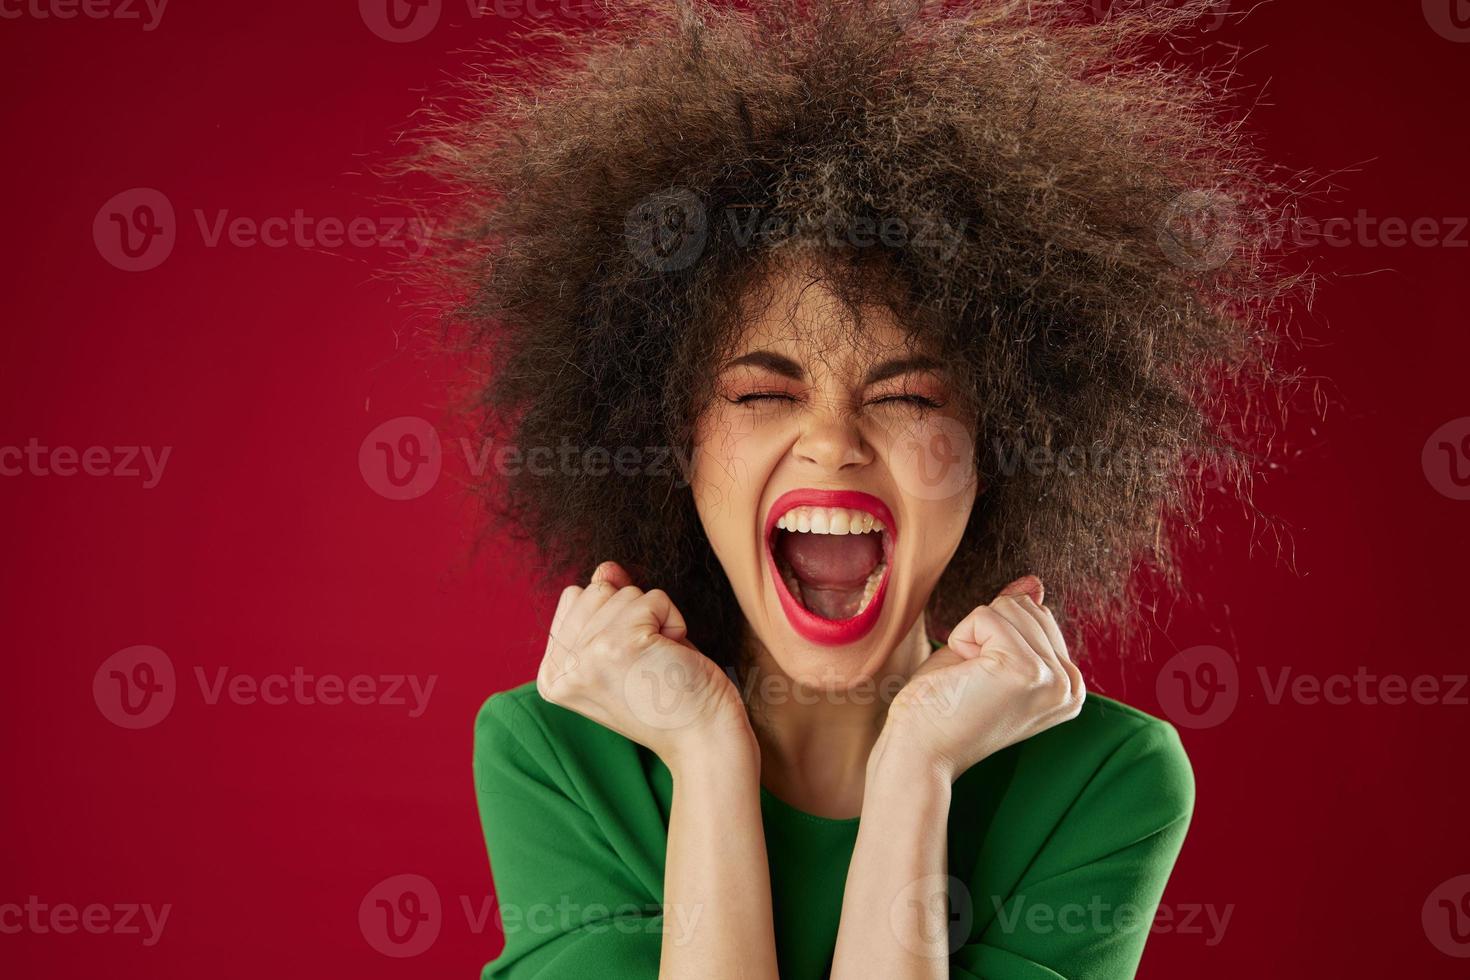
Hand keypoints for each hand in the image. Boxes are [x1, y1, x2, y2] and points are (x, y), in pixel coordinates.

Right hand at [537, 561, 753, 770]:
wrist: (702, 739)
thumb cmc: (666, 696)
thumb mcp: (623, 648)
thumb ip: (605, 607)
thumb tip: (605, 567)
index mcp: (552, 675)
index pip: (574, 599)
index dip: (613, 618)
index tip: (628, 665)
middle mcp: (559, 670)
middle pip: (596, 590)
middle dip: (633, 617)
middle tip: (646, 665)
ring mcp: (586, 656)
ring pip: (625, 592)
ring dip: (655, 622)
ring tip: (659, 664)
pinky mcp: (619, 645)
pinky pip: (654, 598)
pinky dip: (674, 622)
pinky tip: (672, 658)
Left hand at [879, 575, 1084, 781]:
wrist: (918, 753)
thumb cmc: (942, 707)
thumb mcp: (984, 654)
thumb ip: (1016, 621)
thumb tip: (1035, 583)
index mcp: (1069, 686)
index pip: (1037, 615)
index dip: (994, 636)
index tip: (983, 681)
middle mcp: (1071, 686)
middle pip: (1027, 607)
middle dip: (986, 632)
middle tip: (972, 680)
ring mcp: (1053, 679)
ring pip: (1009, 606)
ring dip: (973, 637)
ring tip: (968, 680)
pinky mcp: (1026, 670)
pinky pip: (986, 616)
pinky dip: (962, 639)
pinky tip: (962, 677)